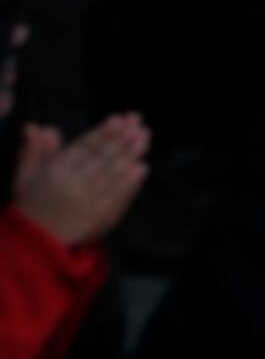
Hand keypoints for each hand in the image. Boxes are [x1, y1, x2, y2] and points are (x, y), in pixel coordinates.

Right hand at [12, 112, 145, 248]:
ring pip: (112, 175)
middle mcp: (73, 186)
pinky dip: (130, 182)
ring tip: (144, 139)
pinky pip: (117, 197)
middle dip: (122, 140)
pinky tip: (141, 168)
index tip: (118, 119)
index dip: (101, 133)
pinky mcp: (99, 217)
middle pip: (102, 159)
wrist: (36, 239)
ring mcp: (87, 202)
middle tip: (139, 125)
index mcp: (55, 173)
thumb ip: (34, 150)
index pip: (83, 149)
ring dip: (130, 156)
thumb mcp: (25, 176)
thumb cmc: (32, 202)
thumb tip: (41, 127)